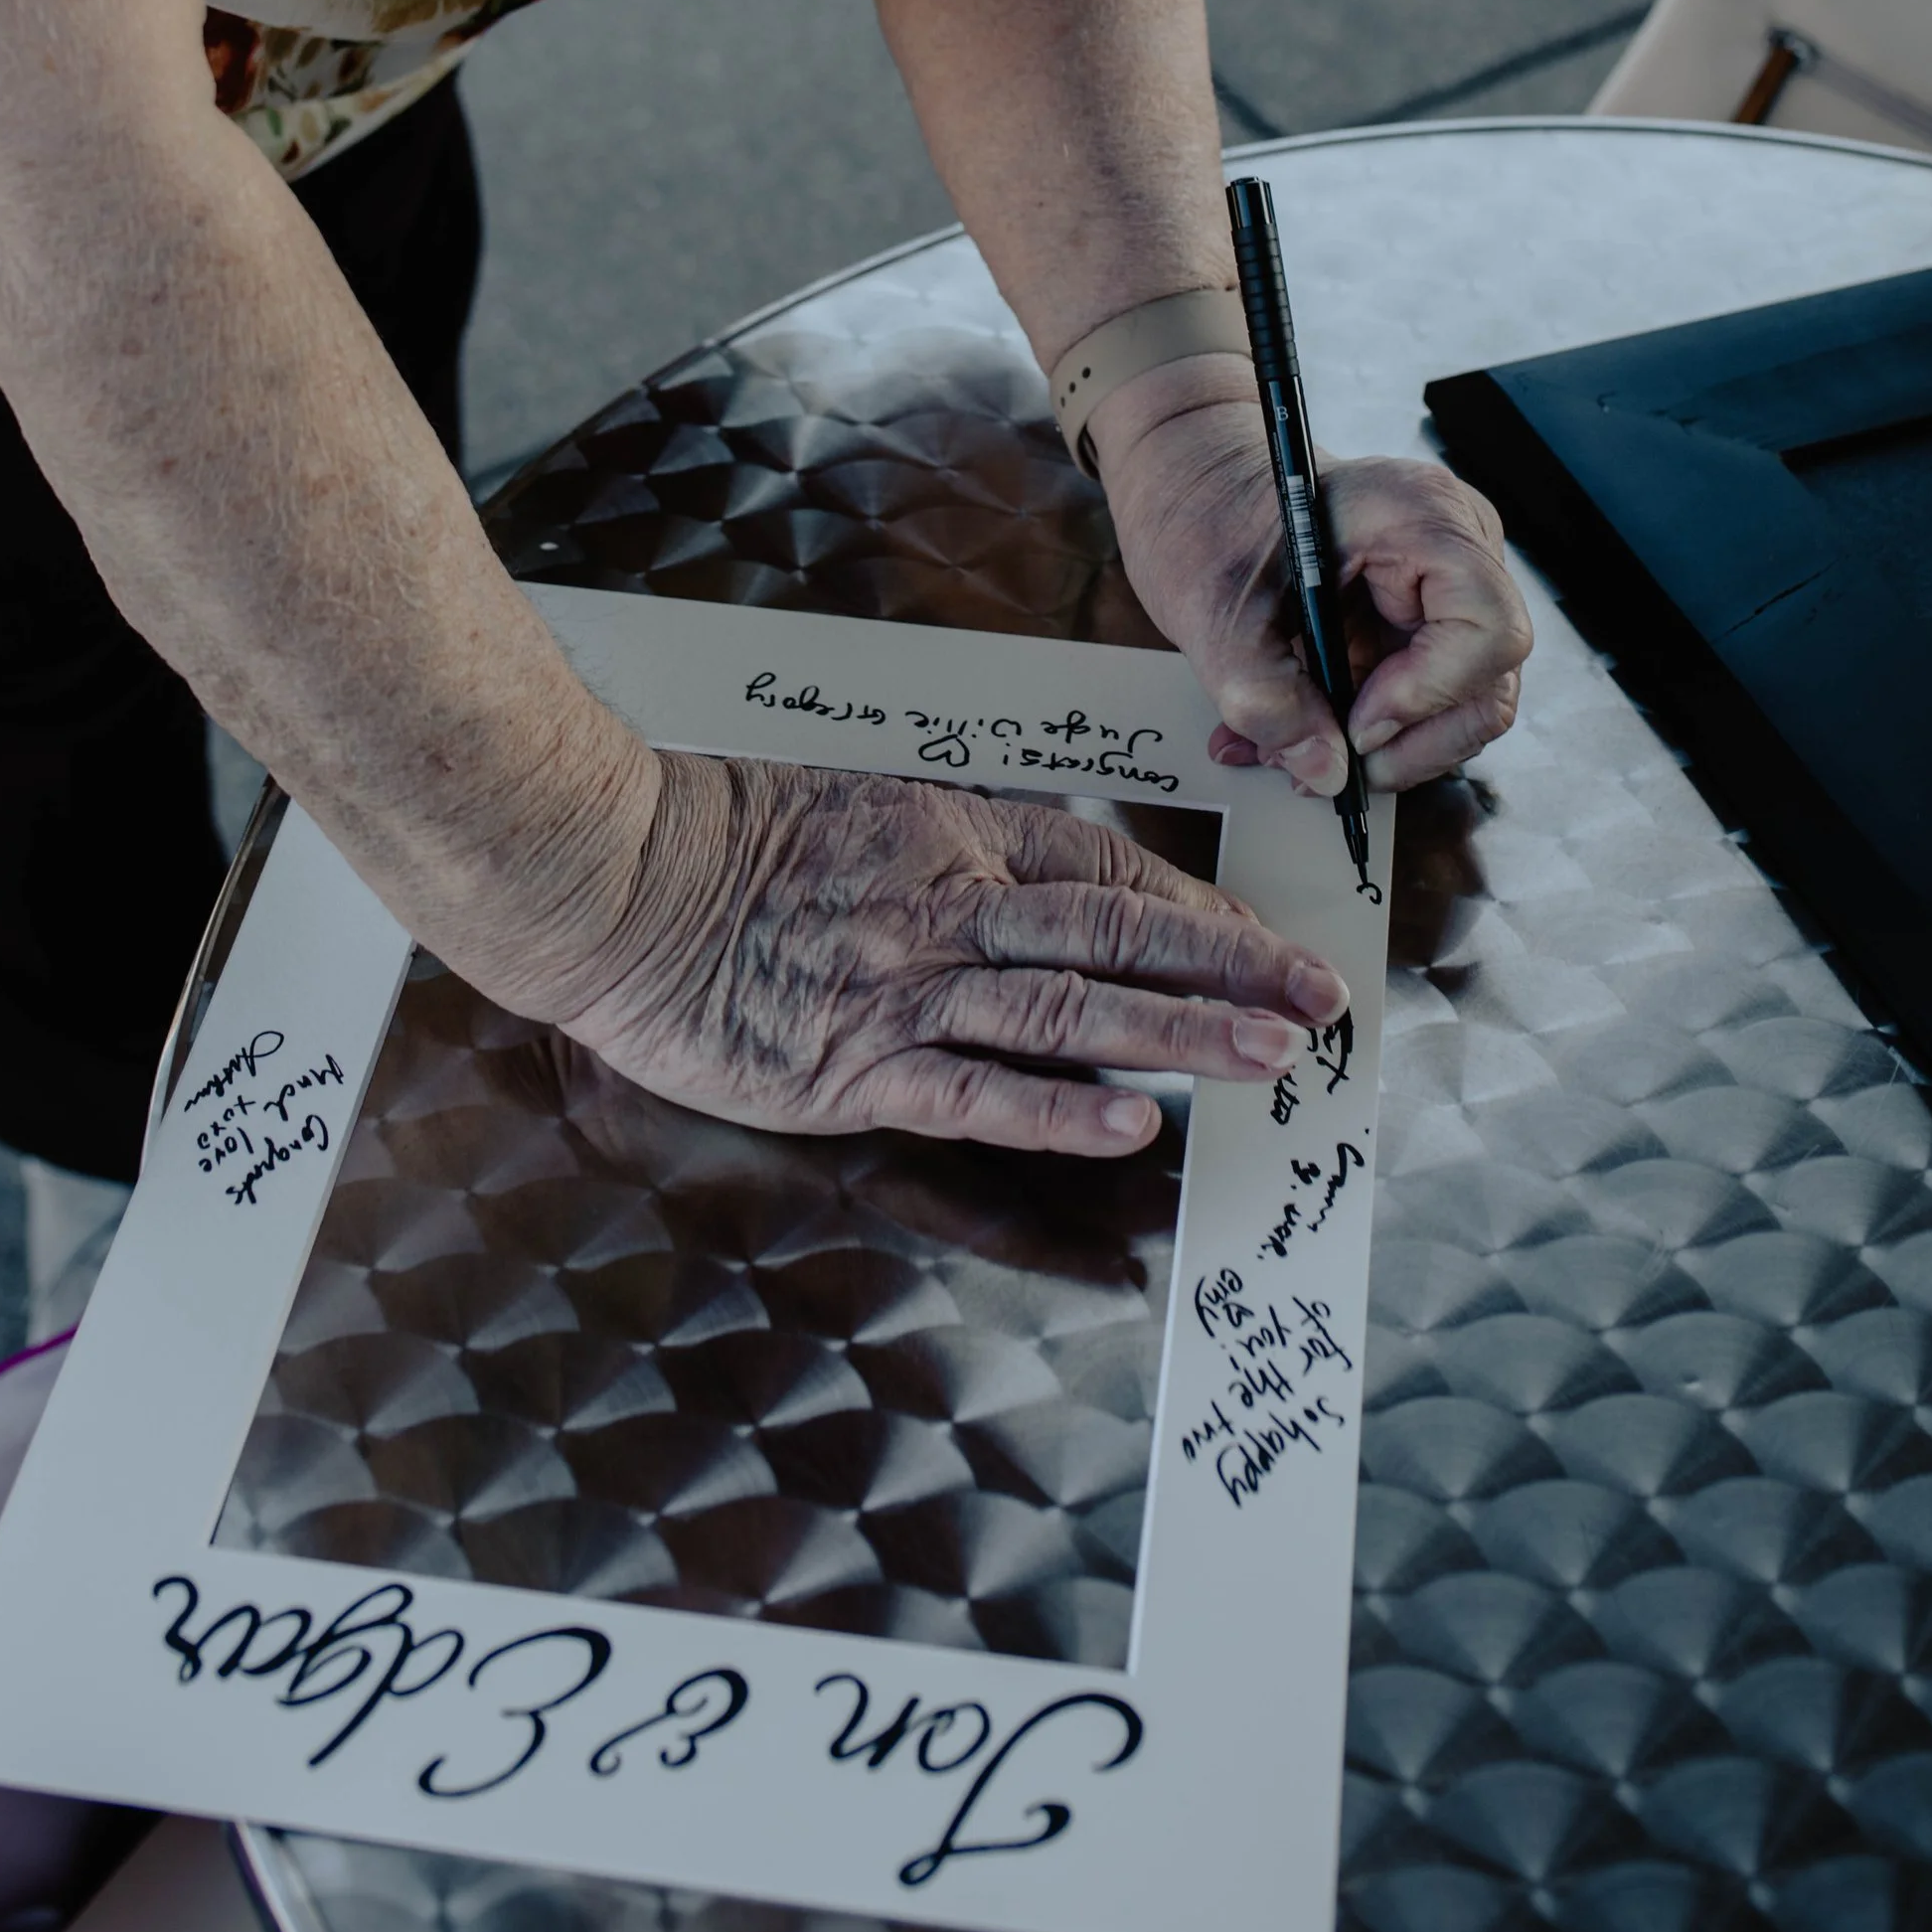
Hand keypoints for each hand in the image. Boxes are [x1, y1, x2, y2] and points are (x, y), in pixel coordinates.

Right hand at [560, 751, 1347, 1159]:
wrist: (612, 875)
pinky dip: (1056, 1108)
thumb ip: (948, 846)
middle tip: (1318, 1003)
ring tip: (1267, 1059)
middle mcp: (947, 902)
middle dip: (1229, 969)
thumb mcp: (857, 807)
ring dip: (1178, 1034)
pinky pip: (974, 1089)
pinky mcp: (851, 1066)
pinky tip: (1129, 1124)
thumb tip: (1037, 880)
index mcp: (952, 830)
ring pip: (1070, 1007)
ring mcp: (902, 985)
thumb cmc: (718, 836)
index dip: (1198, 909)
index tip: (1267, 943)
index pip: (1107, 869)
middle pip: (1116, 932)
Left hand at [1096, 379, 1532, 799]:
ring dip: (1382, 753)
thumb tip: (1325, 772)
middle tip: (1326, 769)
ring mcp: (1445, 589)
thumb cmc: (1205, 509)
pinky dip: (1364, 737)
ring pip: (1461, 710)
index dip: (1432, 691)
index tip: (1357, 724)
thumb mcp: (1214, 608)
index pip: (1486, 625)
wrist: (1192, 481)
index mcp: (1418, 513)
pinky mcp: (1422, 627)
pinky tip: (1297, 738)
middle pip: (1487, 683)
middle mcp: (1454, 547)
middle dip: (1408, 744)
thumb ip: (1264, 695)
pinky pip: (1423, 704)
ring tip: (1292, 757)